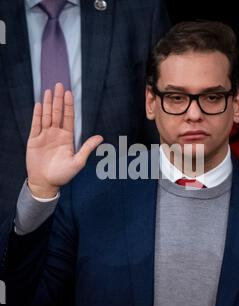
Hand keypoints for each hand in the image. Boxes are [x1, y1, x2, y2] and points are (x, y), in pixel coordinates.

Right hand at [27, 83, 102, 197]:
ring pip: (46, 116)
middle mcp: (56, 134)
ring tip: (48, 90)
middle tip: (59, 85)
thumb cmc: (63, 174)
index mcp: (67, 138)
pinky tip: (38, 104)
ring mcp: (45, 136)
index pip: (69, 118)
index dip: (69, 105)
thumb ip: (87, 148)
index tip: (69, 93)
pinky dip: (37, 115)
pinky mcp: (34, 140)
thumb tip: (100, 138)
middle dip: (58, 99)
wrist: (46, 183)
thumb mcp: (78, 162)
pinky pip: (35, 124)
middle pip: (57, 113)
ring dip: (47, 103)